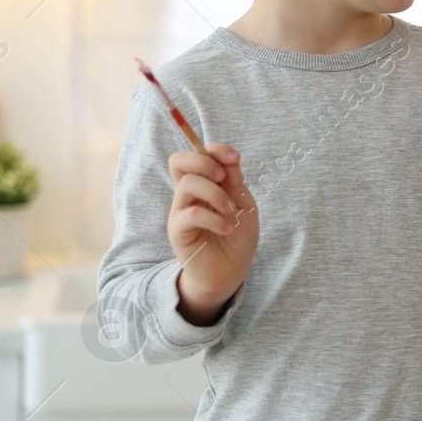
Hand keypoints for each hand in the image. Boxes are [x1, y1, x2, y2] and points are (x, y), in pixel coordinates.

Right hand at [166, 143, 258, 324]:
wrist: (231, 271)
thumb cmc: (237, 235)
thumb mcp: (244, 204)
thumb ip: (235, 181)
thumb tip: (229, 156)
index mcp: (204, 183)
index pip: (196, 154)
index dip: (214, 149)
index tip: (234, 158)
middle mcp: (188, 194)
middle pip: (178, 161)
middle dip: (203, 162)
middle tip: (223, 178)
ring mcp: (180, 211)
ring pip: (188, 185)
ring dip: (215, 194)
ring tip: (231, 211)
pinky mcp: (178, 231)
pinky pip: (190, 214)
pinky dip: (214, 219)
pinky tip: (227, 229)